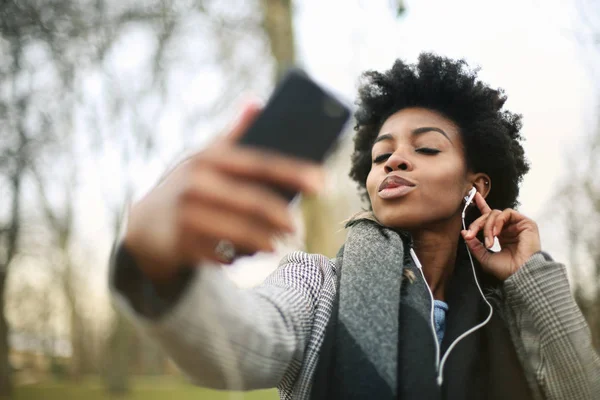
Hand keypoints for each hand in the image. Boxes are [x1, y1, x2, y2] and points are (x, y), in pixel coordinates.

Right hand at [124, 101, 324, 281]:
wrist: (145, 225)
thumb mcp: (205, 157)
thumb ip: (233, 134)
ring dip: (267, 240)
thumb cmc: (187, 186)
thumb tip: (256, 101)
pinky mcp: (183, 245)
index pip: (260, 164)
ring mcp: (187, 216)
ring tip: (279, 243)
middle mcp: (196, 184)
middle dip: (281, 216)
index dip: (293, 172)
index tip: (321, 183)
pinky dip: (243, 255)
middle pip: (253, 202)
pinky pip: (224, 254)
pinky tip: (252, 253)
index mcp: (209, 158)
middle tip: (297, 227)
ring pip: (241, 232)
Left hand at [460, 193, 540, 280]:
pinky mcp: (525, 222)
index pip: (490, 217)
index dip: (482, 206)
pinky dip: (498, 221)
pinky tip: (497, 233)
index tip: (474, 196)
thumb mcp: (484, 257)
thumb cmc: (506, 270)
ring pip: (496, 213)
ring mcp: (517, 225)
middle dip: (477, 224)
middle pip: (489, 216)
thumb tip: (464, 233)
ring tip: (489, 241)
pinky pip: (507, 213)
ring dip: (487, 226)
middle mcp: (509, 228)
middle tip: (471, 234)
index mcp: (501, 235)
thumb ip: (475, 245)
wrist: (521, 274)